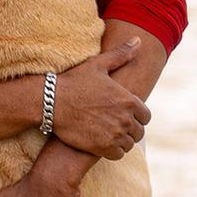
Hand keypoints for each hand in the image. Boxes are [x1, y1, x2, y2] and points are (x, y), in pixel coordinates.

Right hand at [50, 39, 149, 161]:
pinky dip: (112, 151)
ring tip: (108, 135)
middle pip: (138, 132)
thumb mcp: (98, 65)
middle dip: (129, 130)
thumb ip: (121, 55)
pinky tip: (102, 143)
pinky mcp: (102, 147)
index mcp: (128, 100)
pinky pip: (118, 155)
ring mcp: (114, 134)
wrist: (50, 102)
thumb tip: (139, 40)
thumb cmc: (73, 81)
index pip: (146, 116)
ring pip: (128, 145)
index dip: (136, 117)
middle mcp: (125, 118)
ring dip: (121, 141)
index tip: (124, 116)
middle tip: (114, 126)